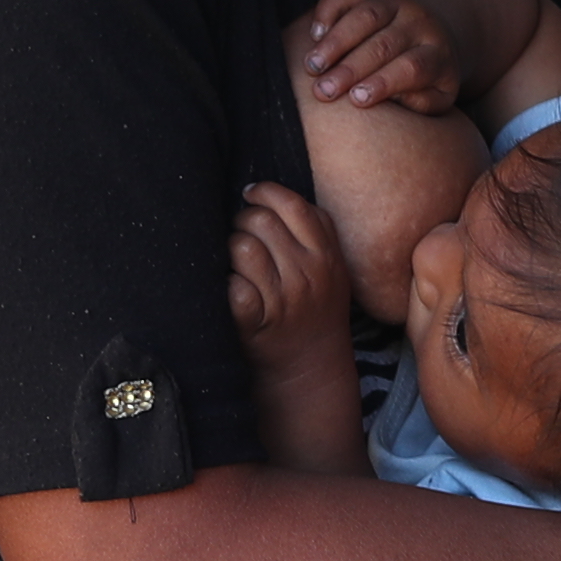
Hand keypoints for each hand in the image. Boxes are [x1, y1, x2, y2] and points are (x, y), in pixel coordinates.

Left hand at [227, 180, 349, 363]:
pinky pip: (232, 286)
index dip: (265, 192)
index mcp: (326, 256)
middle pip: (261, 221)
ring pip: (243, 248)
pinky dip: (227, 283)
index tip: (251, 195)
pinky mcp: (256, 322)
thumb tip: (276, 194)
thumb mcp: (334, 270)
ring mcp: (282, 300)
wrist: (312, 368)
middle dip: (242, 220)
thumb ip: (318, 231)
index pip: (293, 205)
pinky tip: (233, 286)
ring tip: (236, 260)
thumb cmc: (317, 310)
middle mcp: (307, 275)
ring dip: (231, 249)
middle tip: (241, 231)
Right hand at [302, 0, 461, 112]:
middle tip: (323, 91)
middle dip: (350, 68)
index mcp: (438, 54)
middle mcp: (421, 23)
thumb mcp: (436, 97)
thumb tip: (392, 99)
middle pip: (385, 44)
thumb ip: (420, 102)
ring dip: (336, 42)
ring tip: (312, 65)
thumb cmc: (426, 79)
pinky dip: (329, 9)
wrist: (431, 34)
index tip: (355, 100)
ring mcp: (398, 2)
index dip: (383, 82)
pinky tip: (314, 35)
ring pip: (366, 16)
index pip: (413, 67)